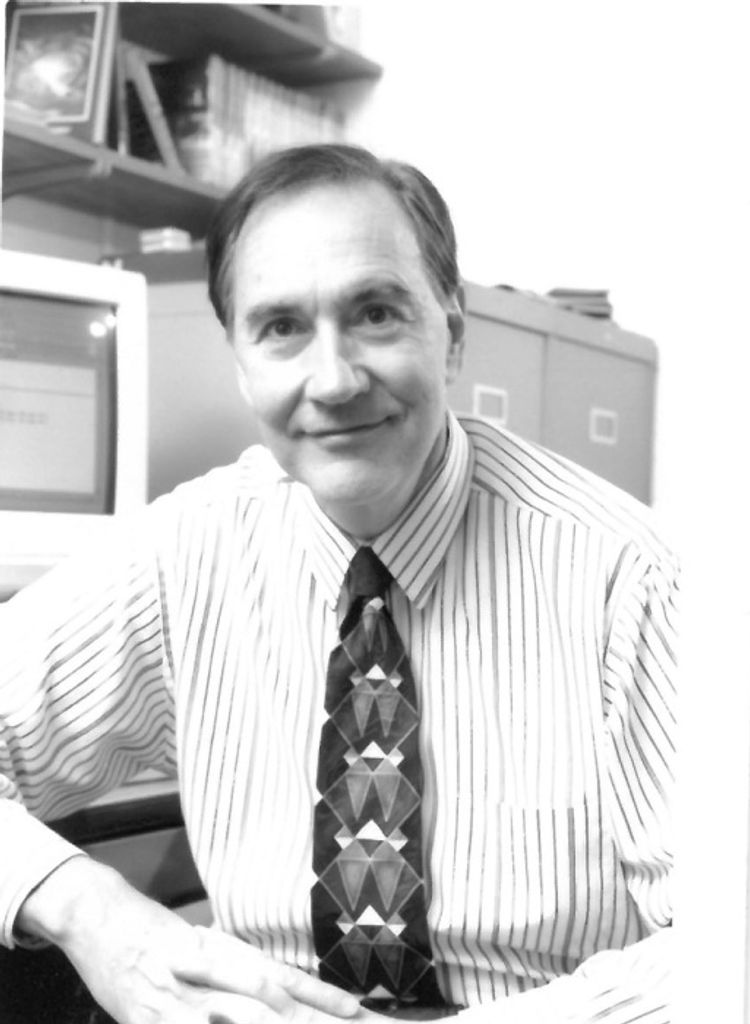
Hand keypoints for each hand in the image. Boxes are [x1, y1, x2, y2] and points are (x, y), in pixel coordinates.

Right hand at [17, 856, 360, 1023]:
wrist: (94, 915)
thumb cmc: (153, 930)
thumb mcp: (199, 940)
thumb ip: (235, 966)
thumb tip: (278, 990)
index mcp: (218, 947)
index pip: (278, 973)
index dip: (317, 993)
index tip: (352, 1008)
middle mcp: (198, 972)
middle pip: (260, 1002)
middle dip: (302, 1021)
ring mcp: (168, 1001)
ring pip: (227, 1022)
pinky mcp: (140, 1022)